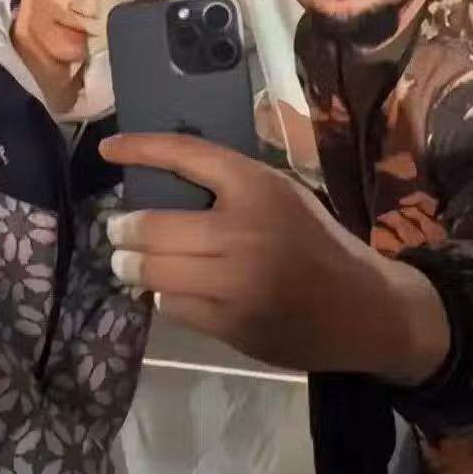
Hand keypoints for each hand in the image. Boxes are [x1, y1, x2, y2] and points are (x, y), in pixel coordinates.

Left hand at [99, 133, 449, 379]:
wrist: (363, 309)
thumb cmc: (317, 242)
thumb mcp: (281, 195)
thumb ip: (231, 187)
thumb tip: (162, 184)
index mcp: (258, 186)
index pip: (185, 155)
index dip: (140, 149)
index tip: (108, 149)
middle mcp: (242, 230)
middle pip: (155, 225)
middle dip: (124, 229)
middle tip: (116, 229)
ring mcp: (236, 281)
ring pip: (155, 272)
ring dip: (132, 267)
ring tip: (126, 264)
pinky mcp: (233, 324)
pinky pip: (174, 306)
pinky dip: (164, 297)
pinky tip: (167, 292)